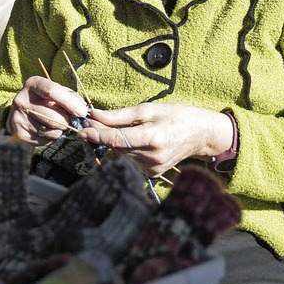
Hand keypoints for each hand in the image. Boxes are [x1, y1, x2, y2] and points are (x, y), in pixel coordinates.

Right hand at [5, 76, 88, 144]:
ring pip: (50, 130)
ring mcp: (18, 117)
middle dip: (67, 121)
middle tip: (69, 120)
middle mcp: (22, 99)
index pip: (52, 91)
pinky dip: (52, 138)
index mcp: (33, 84)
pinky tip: (48, 131)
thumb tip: (82, 110)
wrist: (22, 115)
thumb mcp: (57, 92)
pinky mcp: (19, 134)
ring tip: (58, 125)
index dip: (70, 103)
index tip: (82, 112)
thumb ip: (71, 97)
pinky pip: (44, 140)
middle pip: (53, 116)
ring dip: (61, 130)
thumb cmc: (45, 101)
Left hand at [77, 102, 231, 177]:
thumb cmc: (177, 116)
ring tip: (127, 129)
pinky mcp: (153, 174)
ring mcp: (153, 168)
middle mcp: (152, 157)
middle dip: (105, 134)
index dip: (96, 134)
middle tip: (99, 121)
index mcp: (153, 138)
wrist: (201, 135)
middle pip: (116, 146)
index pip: (116, 139)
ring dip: (117, 142)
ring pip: (122, 154)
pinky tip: (137, 141)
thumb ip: (120, 115)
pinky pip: (130, 161)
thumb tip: (95, 115)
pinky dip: (128, 150)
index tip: (82, 129)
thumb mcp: (150, 109)